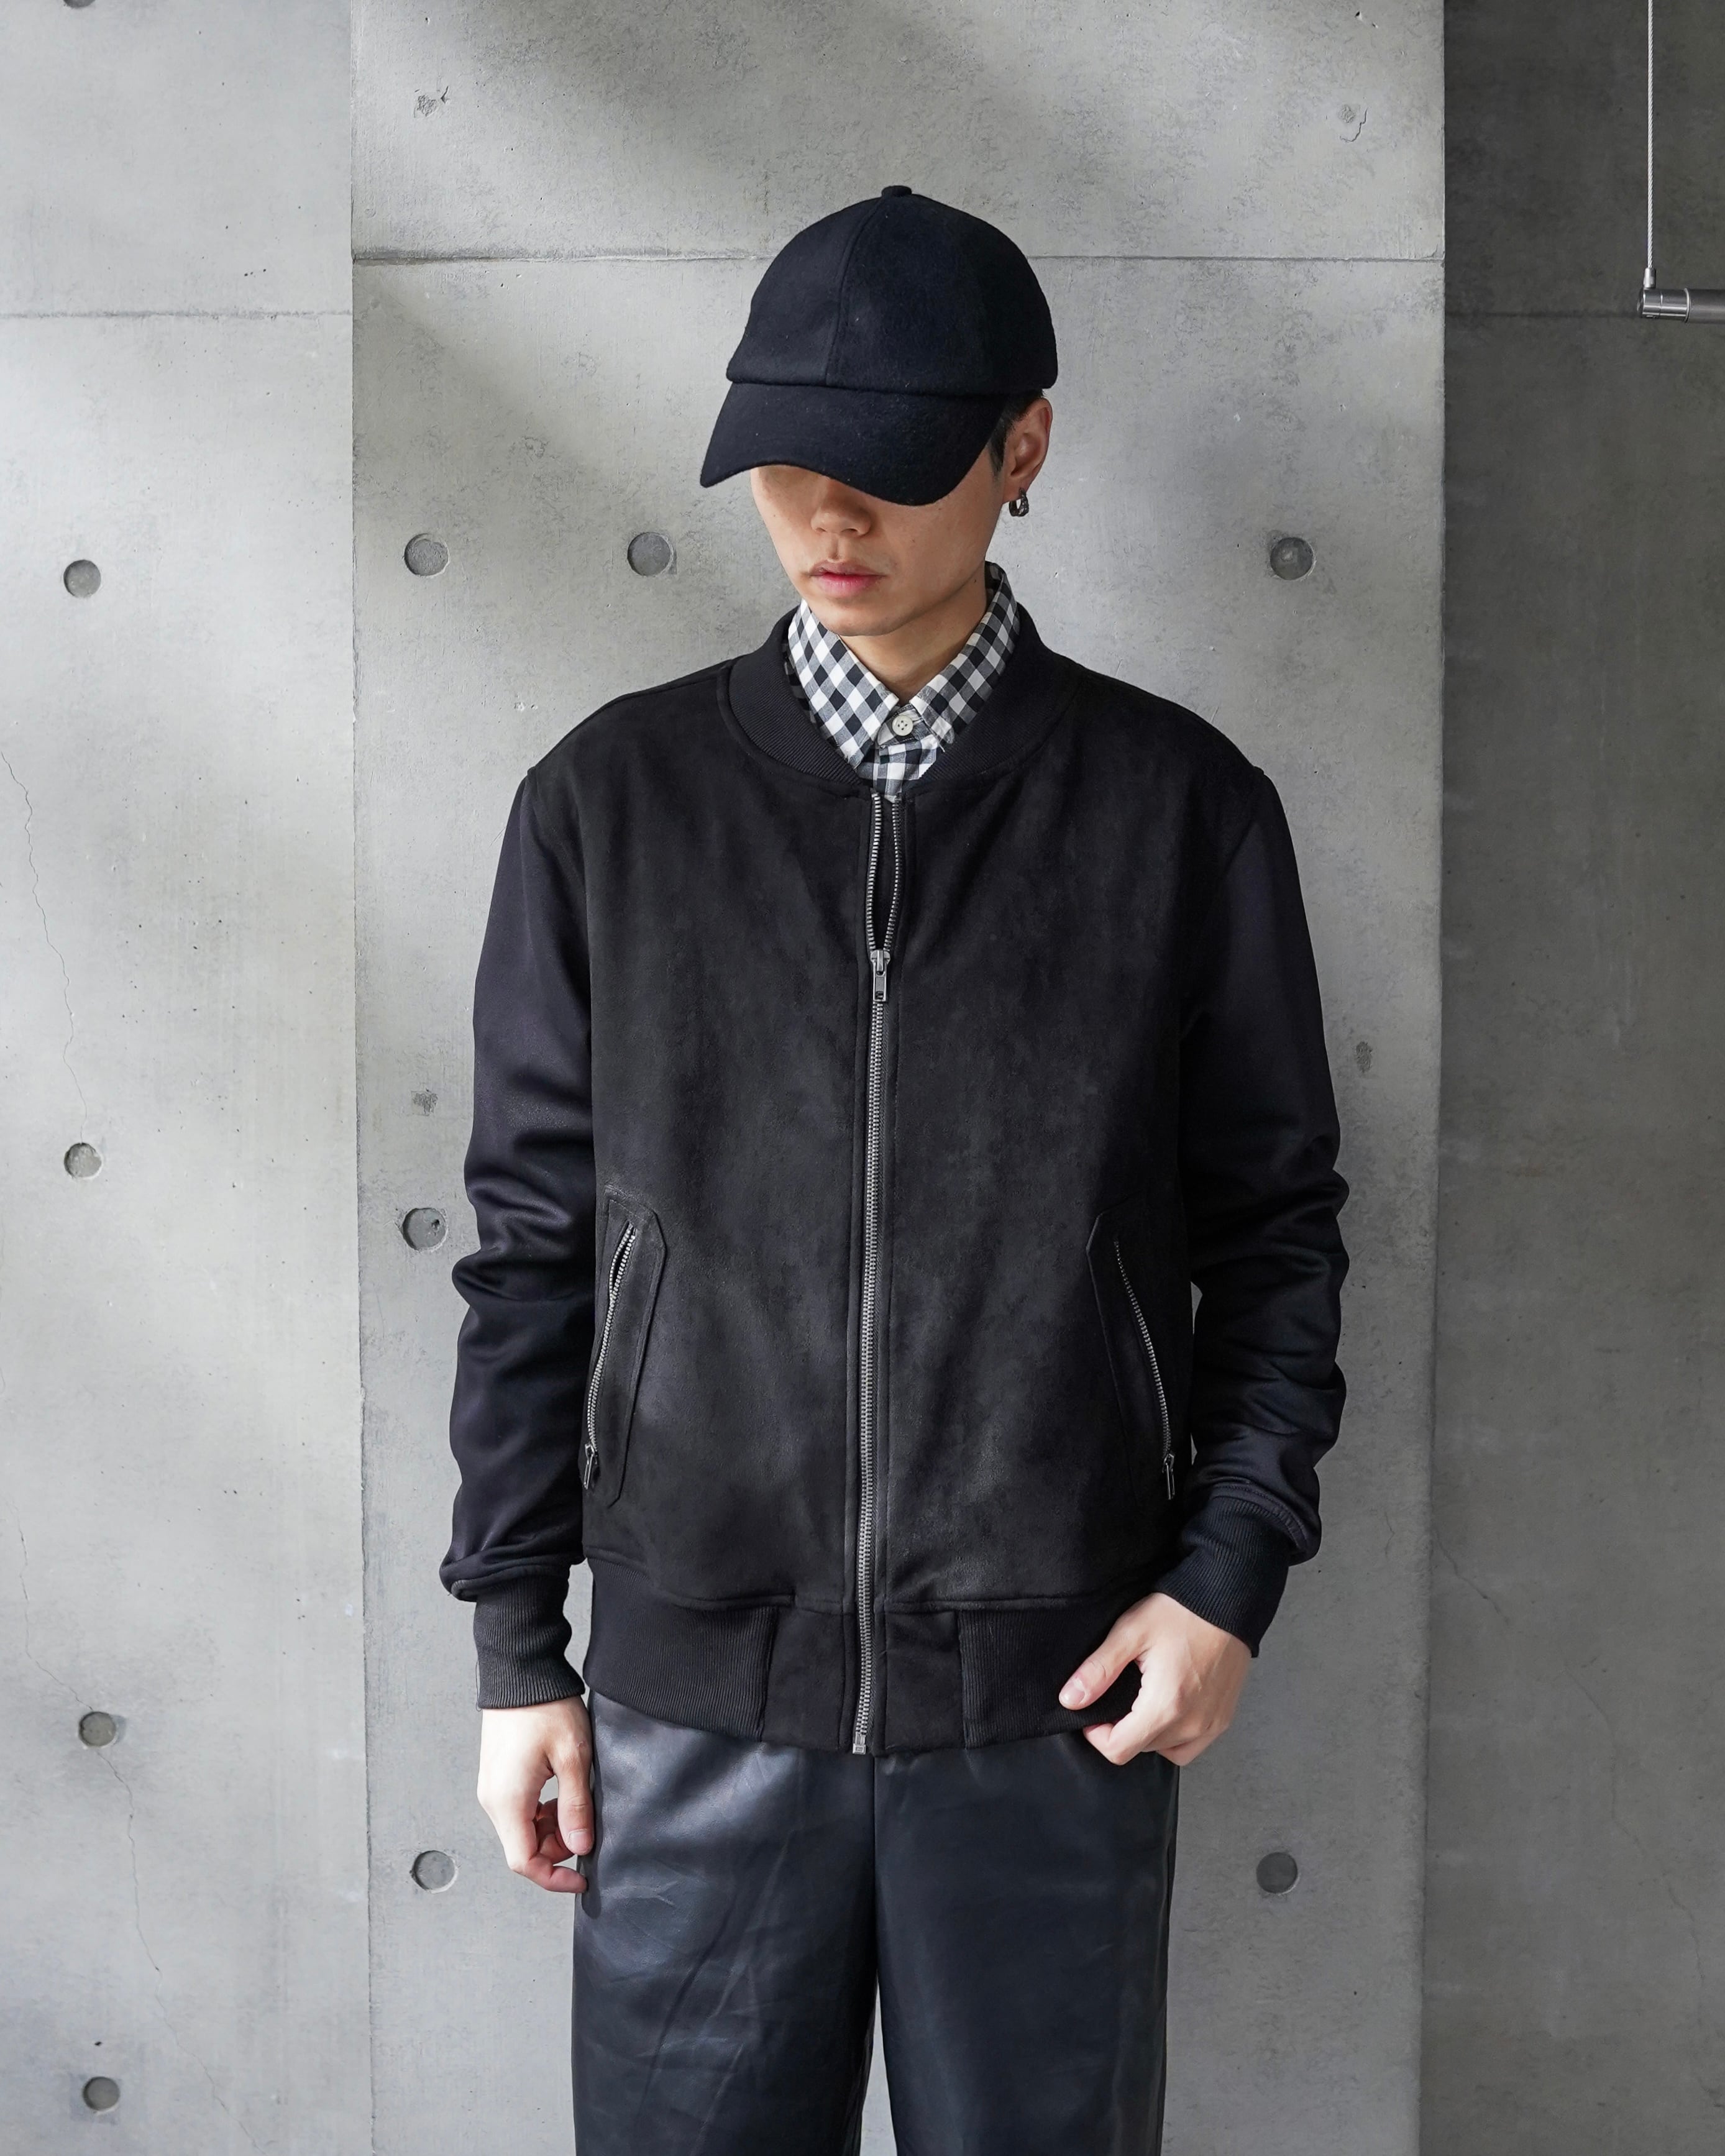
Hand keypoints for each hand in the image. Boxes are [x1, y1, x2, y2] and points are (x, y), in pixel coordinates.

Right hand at [477, 1694, 592, 1892]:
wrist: (520, 1671)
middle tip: (585, 1824)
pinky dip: (541, 1812)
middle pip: (523, 1848)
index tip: (581, 1877)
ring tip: (575, 1800)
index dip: (554, 1877)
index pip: (524, 1862)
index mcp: (508, 1801)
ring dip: (550, 1828)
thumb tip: (580, 1846)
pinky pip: (518, 1809)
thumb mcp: (573, 1757)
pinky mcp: (497, 1776)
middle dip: (556, 1847)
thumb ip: (576, 1807)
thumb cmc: (545, 1707)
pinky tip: (560, 1789)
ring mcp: (492, 1788)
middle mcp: (493, 1800)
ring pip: (521, 1829)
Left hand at [1058, 1592, 1249, 1765]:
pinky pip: (1190, 1746)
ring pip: (1165, 1750)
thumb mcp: (1131, 1632)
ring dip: (1146, 1734)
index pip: (1119, 1749)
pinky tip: (1166, 1710)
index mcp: (1166, 1706)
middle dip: (1120, 1729)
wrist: (1227, 1600)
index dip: (1096, 1735)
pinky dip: (1173, 1737)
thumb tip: (1070, 1700)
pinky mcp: (1222, 1720)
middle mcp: (1192, 1724)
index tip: (1092, 1710)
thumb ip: (1098, 1670)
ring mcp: (1210, 1725)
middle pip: (1140, 1749)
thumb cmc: (1181, 1612)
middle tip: (1116, 1695)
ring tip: (1140, 1700)